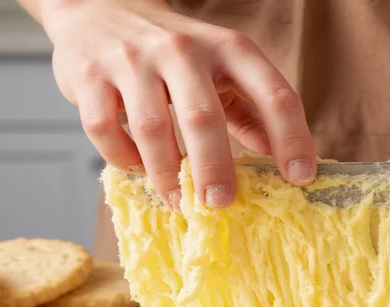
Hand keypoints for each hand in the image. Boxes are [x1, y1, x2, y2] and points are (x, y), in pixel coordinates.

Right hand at [42, 0, 315, 209]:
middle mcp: (182, 49)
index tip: (300, 177)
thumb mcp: (223, 70)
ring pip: (151, 129)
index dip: (291, 138)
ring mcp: (132, 58)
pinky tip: (137, 168)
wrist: (101, 6)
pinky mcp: (89, 73)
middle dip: (215, 167)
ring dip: (166, 174)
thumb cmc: (175, 54)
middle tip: (220, 204)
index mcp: (228, 48)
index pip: (273, 93)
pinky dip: (123, 158)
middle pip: (203, 117)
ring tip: (178, 200)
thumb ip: (252, 111)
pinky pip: (104, 128)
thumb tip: (282, 159)